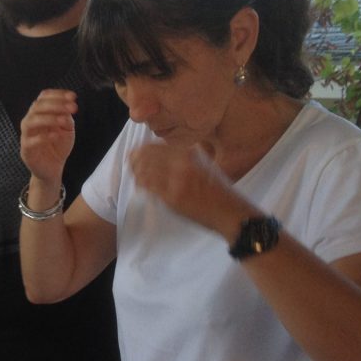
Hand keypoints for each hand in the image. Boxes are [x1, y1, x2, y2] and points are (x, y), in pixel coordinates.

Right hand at [20, 89, 77, 184]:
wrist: (53, 169)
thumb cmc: (58, 147)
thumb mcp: (67, 129)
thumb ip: (66, 118)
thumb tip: (67, 109)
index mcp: (39, 114)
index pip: (43, 97)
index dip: (57, 94)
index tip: (72, 96)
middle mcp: (30, 122)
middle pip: (36, 106)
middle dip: (55, 104)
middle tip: (72, 108)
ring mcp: (26, 136)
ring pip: (30, 121)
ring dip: (48, 118)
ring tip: (63, 121)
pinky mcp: (26, 150)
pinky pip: (30, 141)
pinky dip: (43, 137)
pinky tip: (56, 136)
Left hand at [128, 142, 252, 235]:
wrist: (230, 214)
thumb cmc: (221, 192)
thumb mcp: (206, 166)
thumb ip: (190, 157)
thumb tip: (169, 151)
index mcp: (191, 155)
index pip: (158, 146)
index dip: (144, 147)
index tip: (137, 149)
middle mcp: (182, 165)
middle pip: (147, 156)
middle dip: (135, 157)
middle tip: (130, 160)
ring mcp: (176, 182)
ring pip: (145, 170)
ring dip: (136, 170)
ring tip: (133, 171)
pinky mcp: (172, 198)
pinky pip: (149, 187)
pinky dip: (141, 184)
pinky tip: (139, 185)